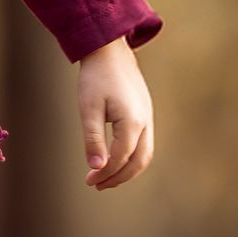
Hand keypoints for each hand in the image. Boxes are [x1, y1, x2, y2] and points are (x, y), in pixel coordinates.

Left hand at [77, 37, 154, 189]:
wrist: (110, 50)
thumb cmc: (96, 77)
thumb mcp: (89, 108)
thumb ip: (93, 139)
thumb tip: (96, 167)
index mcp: (132, 122)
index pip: (121, 158)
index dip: (105, 173)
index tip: (89, 180)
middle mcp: (146, 122)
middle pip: (139, 161)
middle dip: (119, 177)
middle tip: (98, 185)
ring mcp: (148, 117)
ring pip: (145, 154)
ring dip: (127, 169)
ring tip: (106, 176)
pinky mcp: (145, 113)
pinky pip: (144, 143)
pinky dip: (132, 157)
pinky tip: (115, 158)